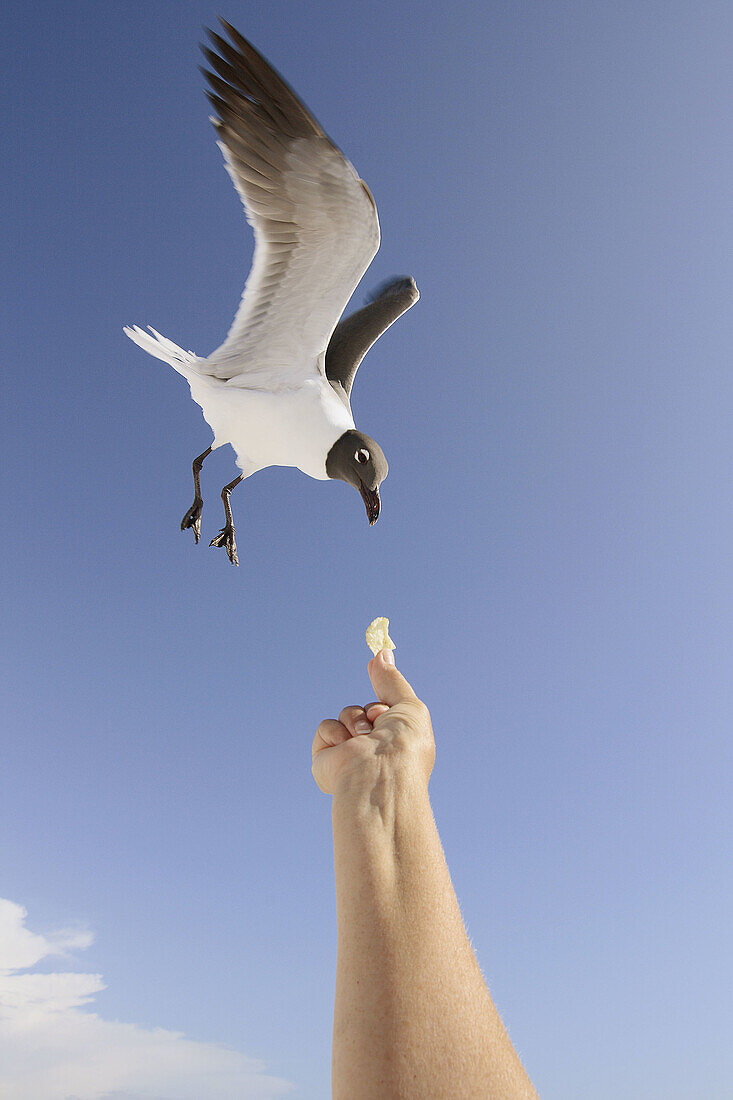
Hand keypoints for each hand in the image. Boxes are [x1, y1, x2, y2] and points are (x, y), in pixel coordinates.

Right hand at [312, 649, 434, 795]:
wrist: (378, 774)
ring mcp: (351, 754)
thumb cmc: (403, 746)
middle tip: (379, 722)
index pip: (388, 711)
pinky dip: (335, 732)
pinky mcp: (326, 758)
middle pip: (367, 709)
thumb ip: (392, 680)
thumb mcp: (408, 706)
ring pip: (347, 713)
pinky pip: (326, 726)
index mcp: (398, 741)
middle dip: (373, 710)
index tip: (381, 687)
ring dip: (356, 719)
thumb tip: (381, 652)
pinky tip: (345, 748)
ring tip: (363, 739)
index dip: (386, 702)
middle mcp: (375, 749)